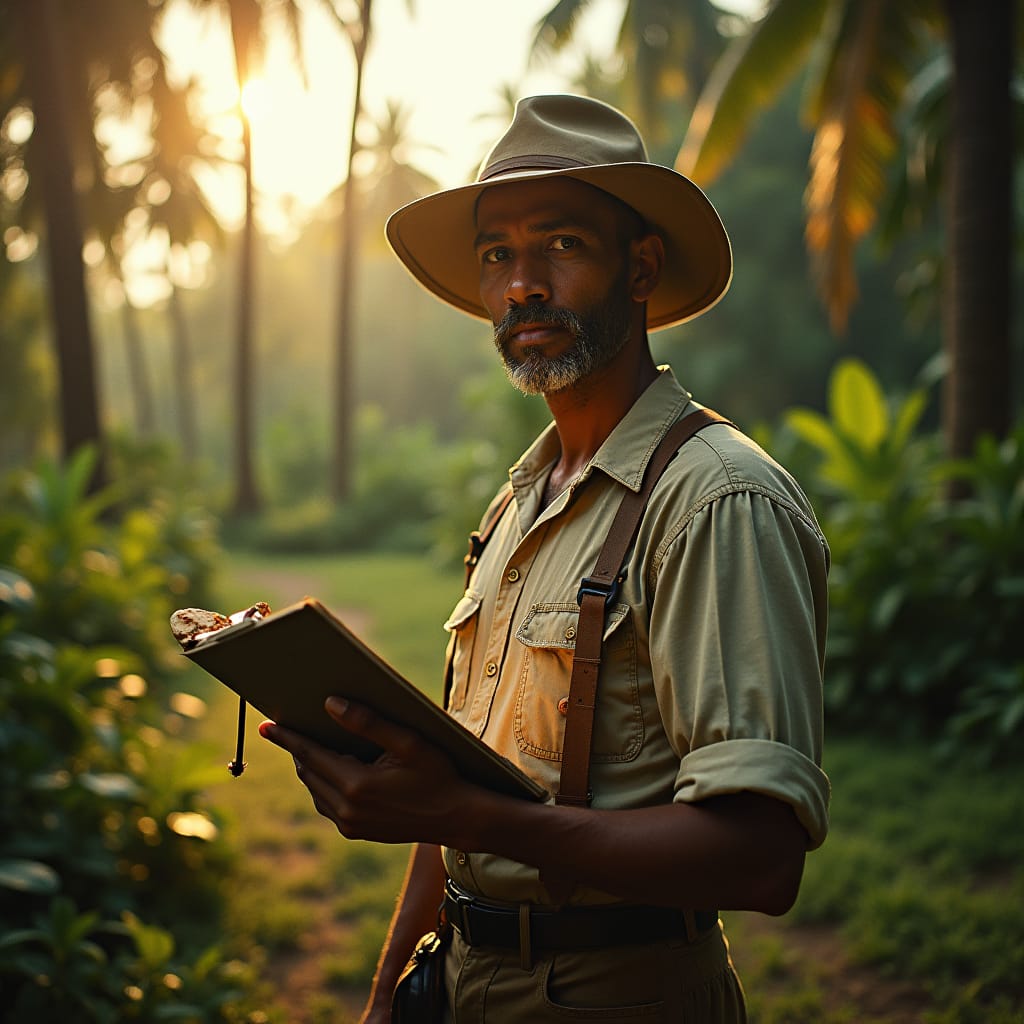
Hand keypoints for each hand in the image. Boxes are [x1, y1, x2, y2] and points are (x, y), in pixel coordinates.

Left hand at [258, 697, 475, 844]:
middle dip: (297, 749)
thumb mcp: (409, 741)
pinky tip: (332, 769)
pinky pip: (327, 804)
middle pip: (308, 772)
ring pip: (315, 790)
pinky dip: (323, 784)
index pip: (310, 755)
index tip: (266, 725)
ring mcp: (351, 825)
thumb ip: (368, 722)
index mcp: (357, 785)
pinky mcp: (356, 832)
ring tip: (310, 744)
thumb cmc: (438, 774)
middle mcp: (348, 810)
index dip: (288, 738)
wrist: (457, 816)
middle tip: (287, 727)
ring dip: (310, 767)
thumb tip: (329, 704)